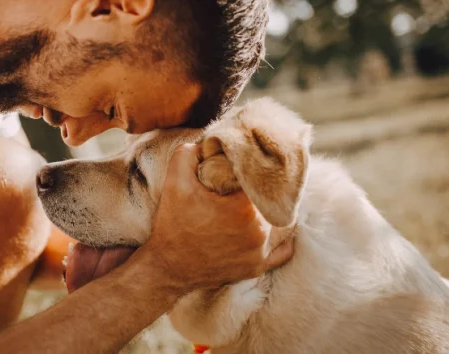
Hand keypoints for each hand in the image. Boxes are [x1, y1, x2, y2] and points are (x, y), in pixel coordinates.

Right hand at [143, 144, 293, 293]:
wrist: (167, 268)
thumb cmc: (172, 225)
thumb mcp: (174, 182)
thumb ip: (188, 153)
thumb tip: (207, 143)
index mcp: (245, 208)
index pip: (262, 178)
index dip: (253, 169)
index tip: (242, 167)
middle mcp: (260, 232)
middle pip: (273, 199)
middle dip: (262, 189)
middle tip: (248, 184)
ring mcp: (261, 253)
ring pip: (281, 222)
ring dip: (272, 211)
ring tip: (259, 202)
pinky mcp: (257, 267)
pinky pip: (282, 250)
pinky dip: (279, 238)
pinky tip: (269, 227)